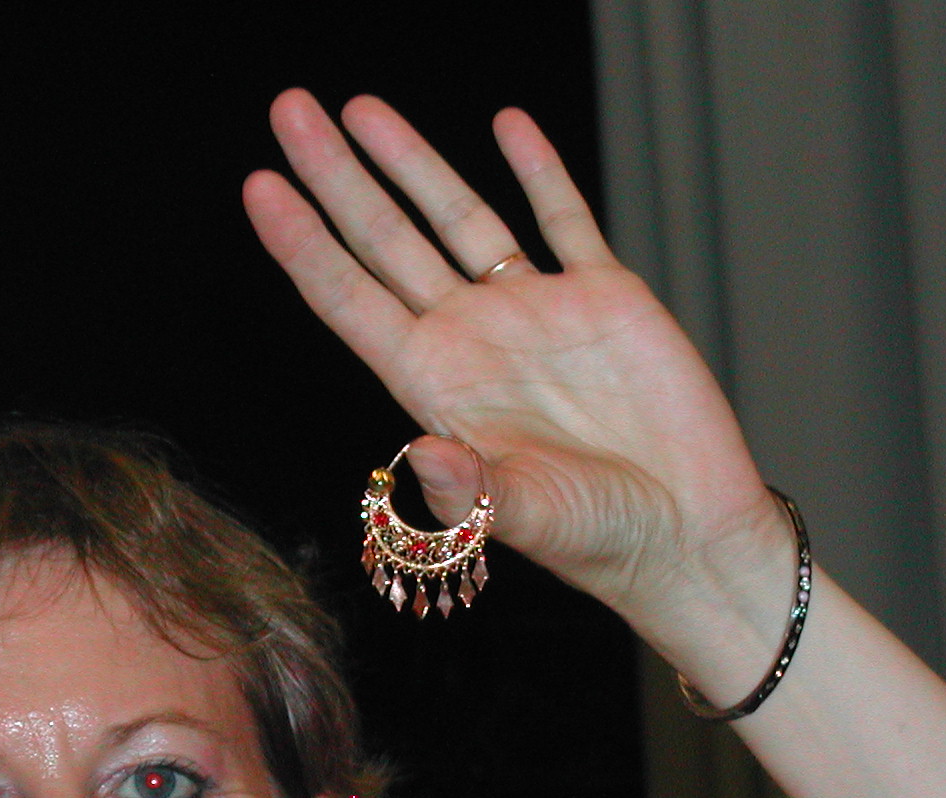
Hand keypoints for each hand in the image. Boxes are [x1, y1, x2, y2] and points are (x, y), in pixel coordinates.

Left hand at [245, 91, 785, 633]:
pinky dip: (538, 170)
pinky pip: (563, 218)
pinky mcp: (606, 298)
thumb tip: (424, 454)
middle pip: (385, 240)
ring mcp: (534, 313)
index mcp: (436, 385)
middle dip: (337, 177)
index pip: (349, 300)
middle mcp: (472, 339)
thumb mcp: (525, 519)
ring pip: (458, 217)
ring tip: (361, 108)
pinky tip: (507, 125)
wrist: (687, 534)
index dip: (303, 245)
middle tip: (290, 111)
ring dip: (413, 161)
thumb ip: (471, 491)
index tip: (258, 188)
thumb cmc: (597, 541)